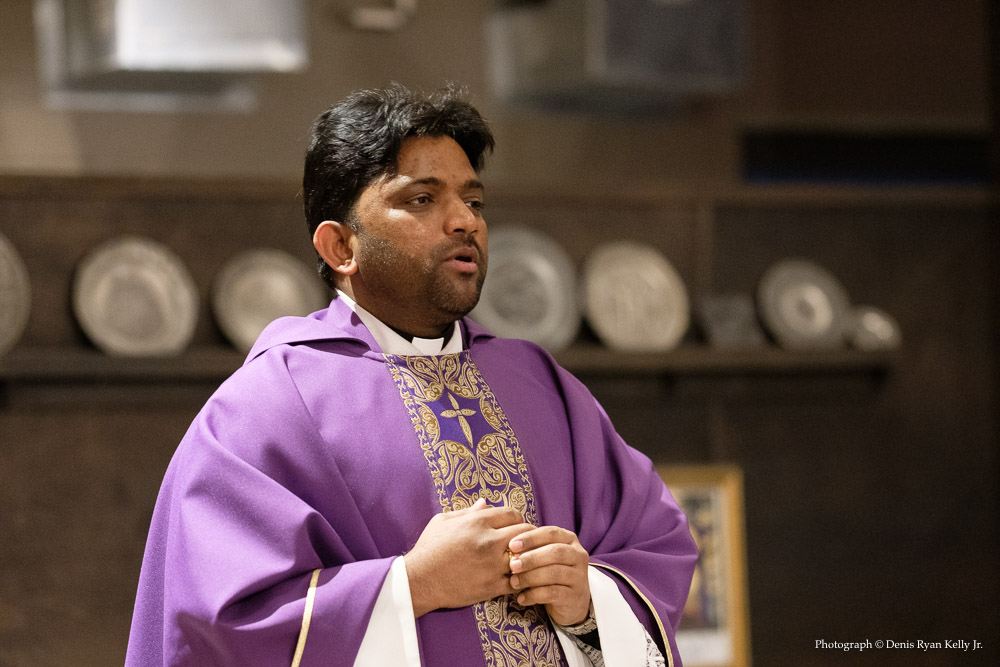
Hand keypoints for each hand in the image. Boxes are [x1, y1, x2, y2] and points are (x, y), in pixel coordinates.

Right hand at [404, 499, 532, 616]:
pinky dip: (519, 578)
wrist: (419, 580)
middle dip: (526, 536)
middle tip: (523, 542)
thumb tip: (484, 502)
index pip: (513, 514)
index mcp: (477, 522)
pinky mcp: (492, 586)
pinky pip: (518, 580)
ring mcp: (492, 565)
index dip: (516, 519)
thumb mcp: (443, 521)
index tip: (514, 525)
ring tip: (522, 559)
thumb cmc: (429, 548)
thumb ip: (467, 511)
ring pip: (526, 556)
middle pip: (525, 532)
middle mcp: (488, 541)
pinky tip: (514, 577)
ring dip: (526, 557)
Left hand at [507, 526, 590, 625]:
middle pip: (555, 552)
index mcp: (569, 539)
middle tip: (512, 565)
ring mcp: (578, 576)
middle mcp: (578, 555)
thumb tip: (510, 547)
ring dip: (530, 577)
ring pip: (553, 573)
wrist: (572, 601)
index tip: (512, 545)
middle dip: (531, 558)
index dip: (531, 538)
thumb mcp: (544, 556)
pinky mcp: (573, 596)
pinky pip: (552, 593)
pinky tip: (521, 598)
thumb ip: (532, 548)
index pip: (551, 533)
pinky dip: (534, 595)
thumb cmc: (552, 571)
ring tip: (513, 582)